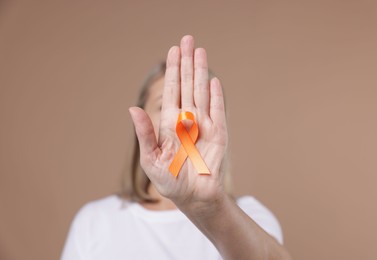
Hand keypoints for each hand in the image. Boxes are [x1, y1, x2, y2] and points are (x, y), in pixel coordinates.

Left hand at [129, 35, 227, 209]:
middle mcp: (187, 119)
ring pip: (201, 92)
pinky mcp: (219, 135)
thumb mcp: (151, 158)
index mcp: (169, 124)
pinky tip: (213, 80)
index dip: (172, 71)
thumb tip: (132, 109)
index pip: (172, 90)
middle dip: (187, 63)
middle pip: (187, 85)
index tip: (173, 51)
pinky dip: (216, 96)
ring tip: (200, 51)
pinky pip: (218, 112)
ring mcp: (204, 125)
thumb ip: (144, 133)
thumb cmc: (170, 181)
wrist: (193, 198)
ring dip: (201, 72)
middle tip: (188, 39)